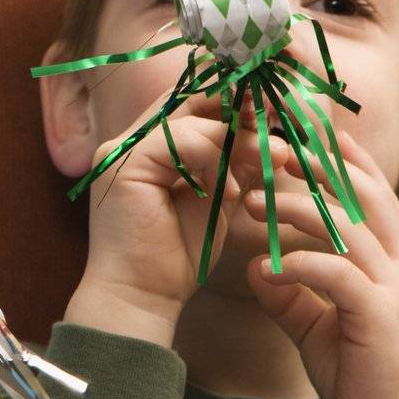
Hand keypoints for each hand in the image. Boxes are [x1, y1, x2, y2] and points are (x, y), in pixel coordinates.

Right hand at [64, 89, 252, 347]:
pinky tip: (230, 191)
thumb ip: (232, 163)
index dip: (231, 100)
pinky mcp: (123, 162)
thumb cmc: (175, 257)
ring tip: (273, 160)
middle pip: (188, 99)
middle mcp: (129, 139)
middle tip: (277, 118)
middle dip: (237, 106)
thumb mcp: (215, 199)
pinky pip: (179, 141)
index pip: (190, 104)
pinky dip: (213, 159)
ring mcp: (121, 148)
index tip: (273, 111)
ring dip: (237, 138)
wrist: (141, 299)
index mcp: (147, 145)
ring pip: (190, 119)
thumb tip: (269, 135)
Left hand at [245, 131, 398, 398]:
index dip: (344, 161)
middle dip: (316, 165)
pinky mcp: (382, 317)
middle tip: (268, 148)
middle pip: (363, 195)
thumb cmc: (362, 382)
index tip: (308, 132)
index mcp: (398, 264)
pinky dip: (299, 263)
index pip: (374, 195)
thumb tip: (258, 264)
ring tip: (250, 199)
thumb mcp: (320, 328)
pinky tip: (265, 265)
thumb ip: (293, 295)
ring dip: (295, 208)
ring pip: (346, 227)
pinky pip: (337, 274)